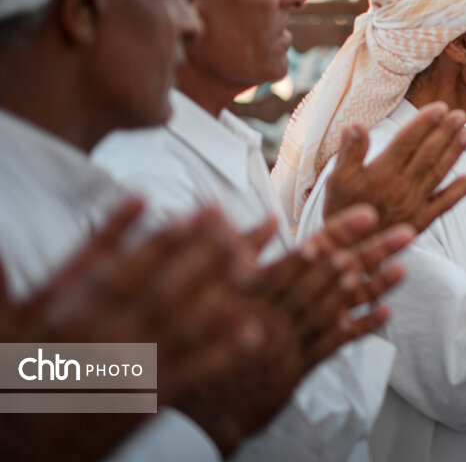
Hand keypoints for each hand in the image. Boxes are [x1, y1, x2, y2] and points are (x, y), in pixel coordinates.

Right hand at [0, 202, 267, 460]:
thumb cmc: (15, 379)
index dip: (151, 239)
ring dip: (219, 291)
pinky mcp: (146, 400)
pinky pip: (192, 372)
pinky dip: (223, 351)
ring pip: (182, 323)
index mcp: (69, 315)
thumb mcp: (1, 325)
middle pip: (159, 288)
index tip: (184, 214)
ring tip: (253, 262)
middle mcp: (102, 338)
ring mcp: (128, 369)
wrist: (18, 452)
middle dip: (196, 252)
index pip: (116, 268)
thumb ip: (1, 282)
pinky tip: (253, 329)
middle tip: (229, 220)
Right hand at [180, 204, 410, 453]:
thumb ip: (238, 251)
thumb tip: (269, 219)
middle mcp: (280, 311)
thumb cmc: (193, 335)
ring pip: (340, 306)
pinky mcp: (295, 368)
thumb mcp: (208, 288)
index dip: (342, 231)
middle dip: (372, 252)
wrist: (190, 403)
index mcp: (259, 287)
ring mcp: (290, 340)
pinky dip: (360, 328)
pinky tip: (386, 314)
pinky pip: (333, 344)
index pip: (308, 251)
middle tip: (407, 232)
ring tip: (405, 267)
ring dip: (374, 287)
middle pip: (335, 275)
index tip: (371, 213)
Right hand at [324, 102, 465, 231]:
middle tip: (461, 114)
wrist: (348, 252)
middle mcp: (401, 187)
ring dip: (455, 152)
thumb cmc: (342, 211)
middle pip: (427, 154)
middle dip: (445, 132)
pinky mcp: (422, 221)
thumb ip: (350, 152)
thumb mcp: (337, 180)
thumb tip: (356, 125)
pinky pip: (446, 203)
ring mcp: (415, 204)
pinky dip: (461, 190)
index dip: (424, 123)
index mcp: (381, 173)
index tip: (440, 108)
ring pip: (439, 173)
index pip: (407, 142)